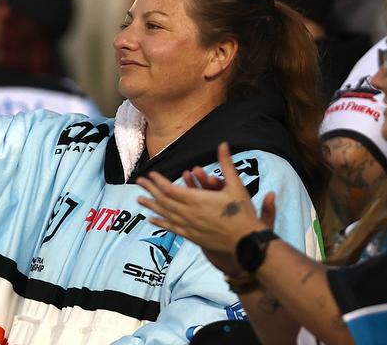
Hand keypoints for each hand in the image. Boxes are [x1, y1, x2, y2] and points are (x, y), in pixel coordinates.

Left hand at [137, 143, 272, 268]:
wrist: (248, 242)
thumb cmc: (243, 213)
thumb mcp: (236, 186)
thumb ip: (227, 164)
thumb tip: (224, 144)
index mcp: (197, 200)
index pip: (171, 189)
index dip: (159, 182)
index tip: (150, 175)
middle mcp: (190, 214)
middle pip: (164, 200)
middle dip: (150, 190)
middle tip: (139, 182)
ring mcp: (190, 227)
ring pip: (165, 214)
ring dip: (151, 205)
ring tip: (138, 200)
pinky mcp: (192, 237)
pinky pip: (172, 228)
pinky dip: (161, 222)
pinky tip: (152, 219)